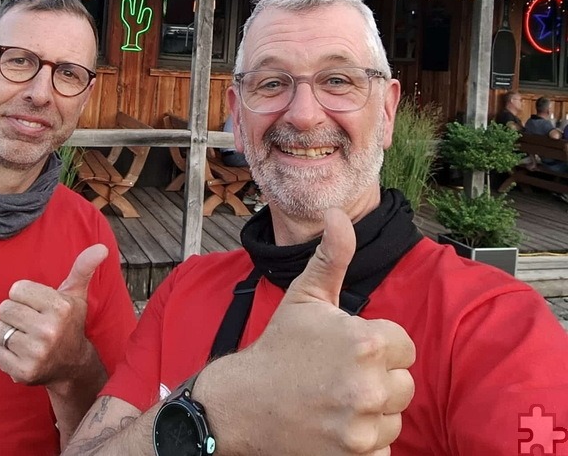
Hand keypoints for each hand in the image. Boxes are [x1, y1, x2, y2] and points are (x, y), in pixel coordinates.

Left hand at [0, 244, 108, 386]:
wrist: (72, 365)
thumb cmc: (69, 324)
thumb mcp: (76, 295)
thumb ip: (83, 268)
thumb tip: (101, 247)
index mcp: (61, 307)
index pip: (16, 289)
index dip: (24, 297)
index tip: (38, 307)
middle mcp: (49, 329)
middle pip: (4, 308)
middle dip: (14, 314)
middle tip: (30, 323)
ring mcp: (36, 352)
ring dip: (7, 333)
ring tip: (25, 338)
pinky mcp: (23, 371)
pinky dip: (3, 352)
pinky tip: (21, 353)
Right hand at [198, 208, 415, 455]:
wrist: (241, 404)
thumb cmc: (277, 347)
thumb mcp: (304, 297)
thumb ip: (331, 256)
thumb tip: (338, 214)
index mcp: (365, 341)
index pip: (404, 345)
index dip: (376, 346)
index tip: (345, 350)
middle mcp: (369, 385)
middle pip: (404, 383)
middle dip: (377, 378)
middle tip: (337, 376)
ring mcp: (362, 426)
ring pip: (394, 416)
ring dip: (372, 410)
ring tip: (334, 399)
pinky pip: (383, 447)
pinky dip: (364, 440)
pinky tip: (334, 425)